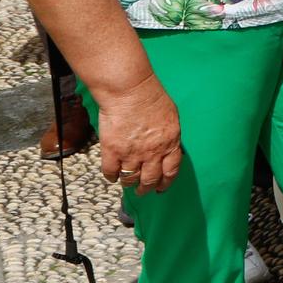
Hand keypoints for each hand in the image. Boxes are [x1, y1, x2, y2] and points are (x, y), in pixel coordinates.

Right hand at [96, 74, 180, 195]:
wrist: (130, 91)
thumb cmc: (152, 97)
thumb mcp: (171, 117)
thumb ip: (169, 136)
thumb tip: (168, 147)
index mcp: (170, 143)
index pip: (171, 170)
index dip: (166, 182)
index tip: (161, 188)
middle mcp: (153, 152)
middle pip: (150, 179)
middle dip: (146, 188)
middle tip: (143, 191)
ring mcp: (132, 153)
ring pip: (130, 179)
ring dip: (129, 184)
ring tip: (127, 184)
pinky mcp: (112, 151)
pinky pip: (111, 172)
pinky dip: (111, 177)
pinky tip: (112, 176)